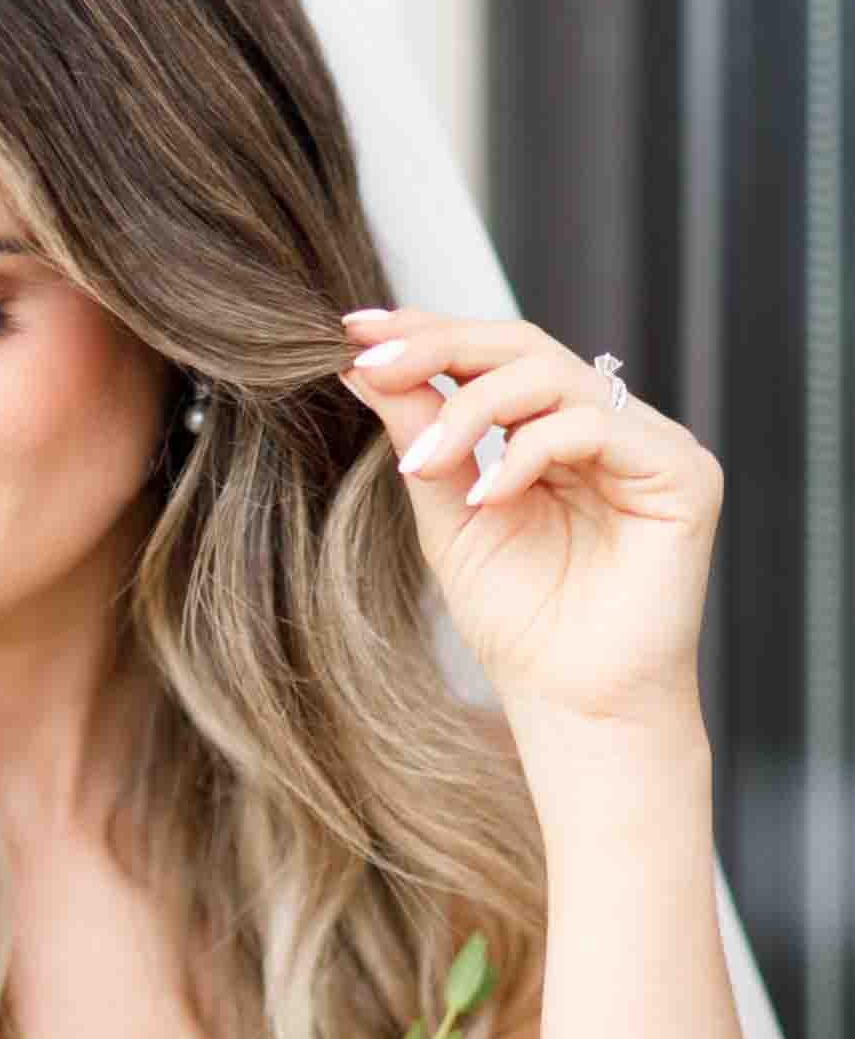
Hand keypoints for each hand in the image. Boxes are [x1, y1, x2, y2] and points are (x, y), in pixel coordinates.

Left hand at [337, 308, 723, 733]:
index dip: (428, 334)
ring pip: (554, 377)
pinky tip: (487, 499)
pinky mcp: (683, 473)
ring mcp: (649, 446)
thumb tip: (367, 367)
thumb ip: (424, 441)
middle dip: (439, 347)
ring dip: (471, 410)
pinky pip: (596, 427)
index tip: (355, 331)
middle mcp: (606, 428)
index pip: (493, 358)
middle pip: (523, 347)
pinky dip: (530, 453)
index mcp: (553, 434)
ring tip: (421, 461)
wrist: (574, 707)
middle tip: (373, 363)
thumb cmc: (521, 627)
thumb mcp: (451, 521)